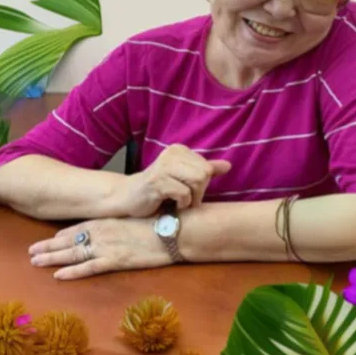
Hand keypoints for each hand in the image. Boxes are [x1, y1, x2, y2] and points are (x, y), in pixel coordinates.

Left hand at [28, 217, 169, 279]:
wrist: (177, 229)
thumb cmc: (164, 220)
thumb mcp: (142, 216)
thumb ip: (127, 221)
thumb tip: (123, 223)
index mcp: (112, 220)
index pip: (82, 227)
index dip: (64, 234)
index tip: (51, 238)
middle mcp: (106, 231)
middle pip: (72, 240)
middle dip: (50, 246)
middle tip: (32, 251)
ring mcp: (110, 246)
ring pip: (74, 253)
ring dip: (53, 258)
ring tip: (36, 262)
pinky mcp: (117, 260)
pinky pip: (89, 267)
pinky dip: (73, 271)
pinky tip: (58, 275)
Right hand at [113, 144, 230, 217]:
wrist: (127, 198)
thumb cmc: (157, 189)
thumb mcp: (184, 177)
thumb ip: (206, 169)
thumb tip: (228, 165)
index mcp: (180, 150)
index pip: (207, 167)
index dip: (202, 185)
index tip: (188, 191)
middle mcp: (172, 153)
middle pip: (205, 174)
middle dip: (198, 192)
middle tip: (184, 199)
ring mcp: (163, 166)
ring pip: (197, 182)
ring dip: (190, 199)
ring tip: (177, 201)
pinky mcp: (156, 181)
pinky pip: (183, 193)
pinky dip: (181, 204)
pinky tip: (169, 203)